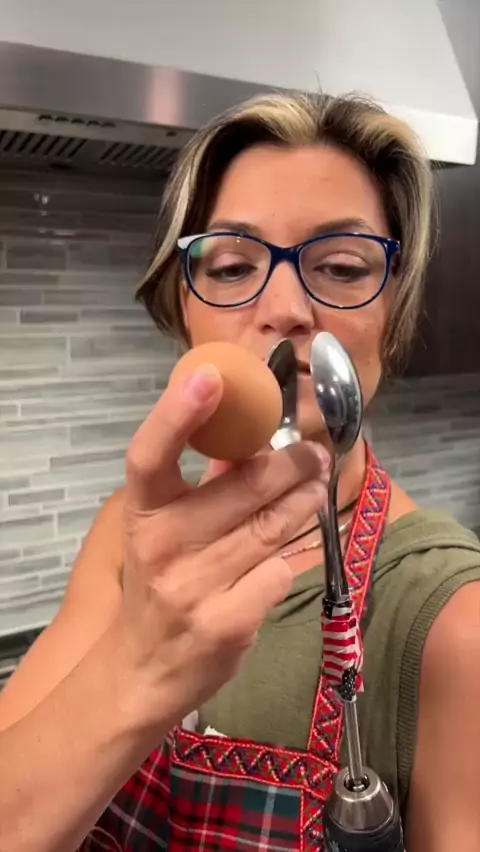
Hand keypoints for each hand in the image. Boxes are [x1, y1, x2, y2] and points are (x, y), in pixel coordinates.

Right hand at [119, 364, 329, 727]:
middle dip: (290, 464)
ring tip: (321, 484)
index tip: (210, 376)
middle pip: (243, 487)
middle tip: (314, 452)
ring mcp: (194, 587)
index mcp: (142, 514)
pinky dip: (299, 555)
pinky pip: (281, 571)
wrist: (142, 670)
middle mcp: (163, 546)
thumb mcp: (164, 533)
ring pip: (272, 526)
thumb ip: (202, 488)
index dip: (177, 413)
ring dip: (307, 501)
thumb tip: (253, 437)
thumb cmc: (157, 587)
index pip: (149, 455)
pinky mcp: (227, 623)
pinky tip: (306, 544)